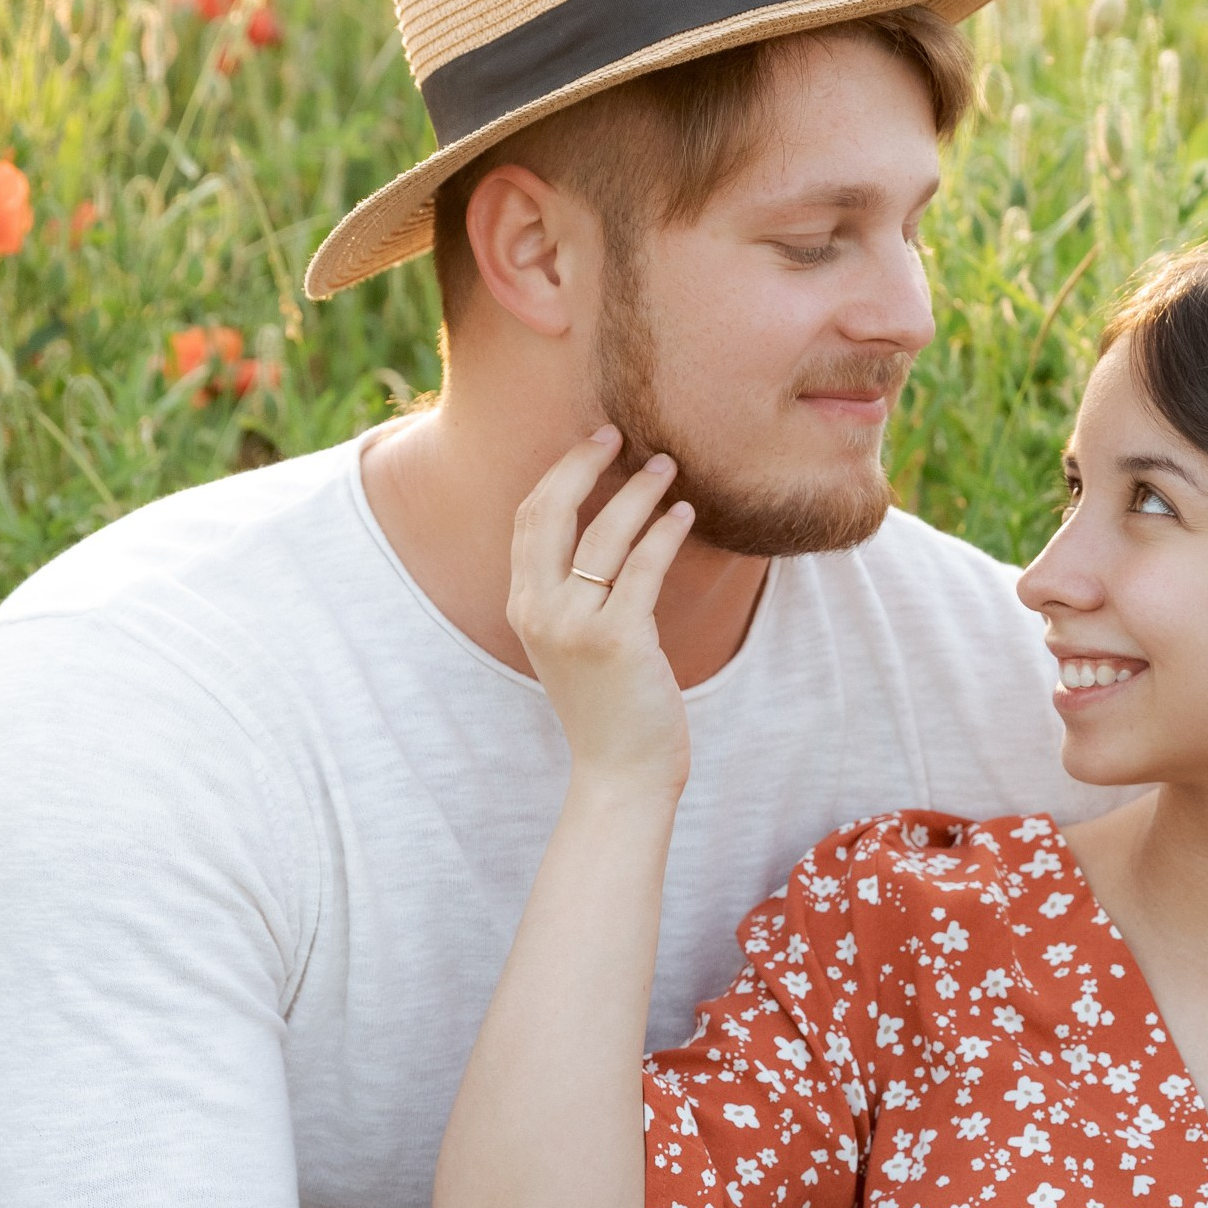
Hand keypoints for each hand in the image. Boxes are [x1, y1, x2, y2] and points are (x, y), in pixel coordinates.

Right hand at [508, 429, 695, 789]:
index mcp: (523, 605)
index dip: (560, 471)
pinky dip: (665, 533)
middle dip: (585, 463)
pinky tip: (684, 515)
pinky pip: (643, 567)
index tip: (594, 442)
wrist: (621, 772)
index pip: (529, 518)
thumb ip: (574, 592)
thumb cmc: (609, 706)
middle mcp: (539, 610)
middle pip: (551, 511)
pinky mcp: (617, 639)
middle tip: (623, 434)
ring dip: (639, 492)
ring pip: (604, 534)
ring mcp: (574, 625)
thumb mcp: (575, 643)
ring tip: (669, 468)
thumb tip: (610, 531)